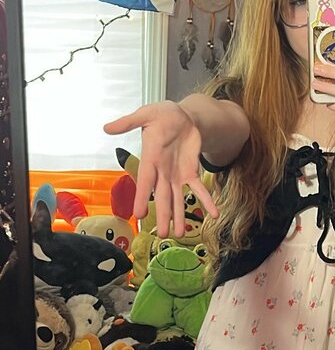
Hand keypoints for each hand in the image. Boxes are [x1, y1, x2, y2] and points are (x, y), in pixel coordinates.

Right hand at [104, 100, 218, 236]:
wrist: (182, 116)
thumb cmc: (162, 115)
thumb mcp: (146, 114)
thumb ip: (129, 122)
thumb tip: (106, 127)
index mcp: (150, 159)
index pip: (145, 182)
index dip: (142, 198)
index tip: (139, 215)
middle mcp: (162, 172)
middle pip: (163, 197)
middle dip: (164, 215)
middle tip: (163, 235)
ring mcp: (176, 176)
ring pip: (178, 199)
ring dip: (180, 217)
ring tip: (180, 235)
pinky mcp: (191, 173)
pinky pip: (199, 190)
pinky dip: (207, 201)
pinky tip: (214, 215)